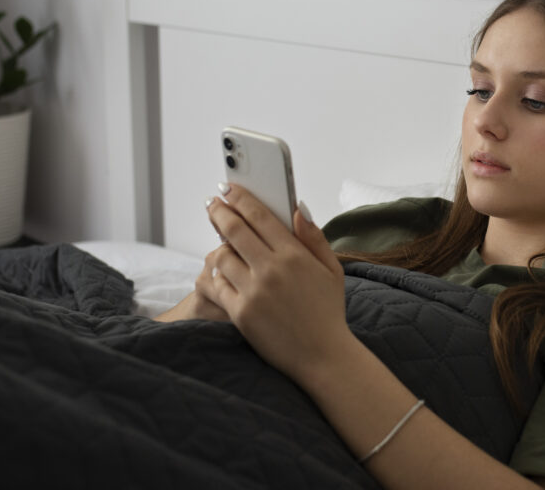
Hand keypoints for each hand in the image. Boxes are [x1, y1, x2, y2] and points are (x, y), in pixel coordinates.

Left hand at [202, 184, 352, 377]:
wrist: (323, 357)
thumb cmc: (327, 313)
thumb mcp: (332, 270)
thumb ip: (314, 237)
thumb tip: (296, 208)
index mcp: (295, 255)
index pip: (260, 216)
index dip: (240, 198)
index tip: (229, 188)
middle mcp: (271, 269)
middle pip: (234, 230)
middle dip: (219, 211)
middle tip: (212, 203)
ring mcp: (253, 291)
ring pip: (220, 256)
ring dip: (217, 246)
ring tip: (220, 243)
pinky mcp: (240, 312)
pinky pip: (217, 285)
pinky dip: (215, 276)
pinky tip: (219, 273)